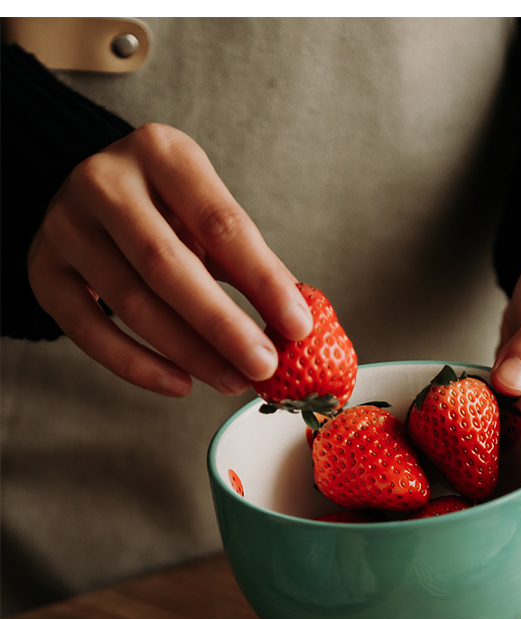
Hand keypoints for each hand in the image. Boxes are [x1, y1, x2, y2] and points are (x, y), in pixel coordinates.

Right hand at [27, 123, 312, 395]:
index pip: (221, 223)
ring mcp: (66, 226)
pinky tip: (181, 384)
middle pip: (169, 265)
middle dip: (223, 325)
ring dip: (190, 352)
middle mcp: (105, 181)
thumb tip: (296, 325)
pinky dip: (138, 366)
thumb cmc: (164, 211)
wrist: (89, 200)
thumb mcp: (207, 216)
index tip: (298, 327)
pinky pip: (90, 331)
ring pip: (131, 302)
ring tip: (232, 381)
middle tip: (264, 366)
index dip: (263, 281)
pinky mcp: (44, 271)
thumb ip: (248, 263)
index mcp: (162, 153)